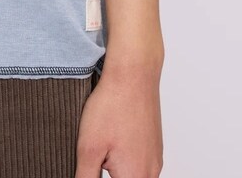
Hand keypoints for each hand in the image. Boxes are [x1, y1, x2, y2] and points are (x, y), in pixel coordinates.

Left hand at [74, 63, 163, 177]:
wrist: (134, 74)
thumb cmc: (112, 106)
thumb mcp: (88, 148)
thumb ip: (86, 177)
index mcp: (134, 177)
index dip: (98, 174)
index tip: (93, 164)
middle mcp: (151, 173)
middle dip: (108, 172)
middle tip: (98, 154)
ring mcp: (155, 158)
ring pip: (133, 174)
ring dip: (117, 168)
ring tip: (104, 143)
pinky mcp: (155, 146)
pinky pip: (140, 162)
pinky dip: (125, 156)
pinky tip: (114, 136)